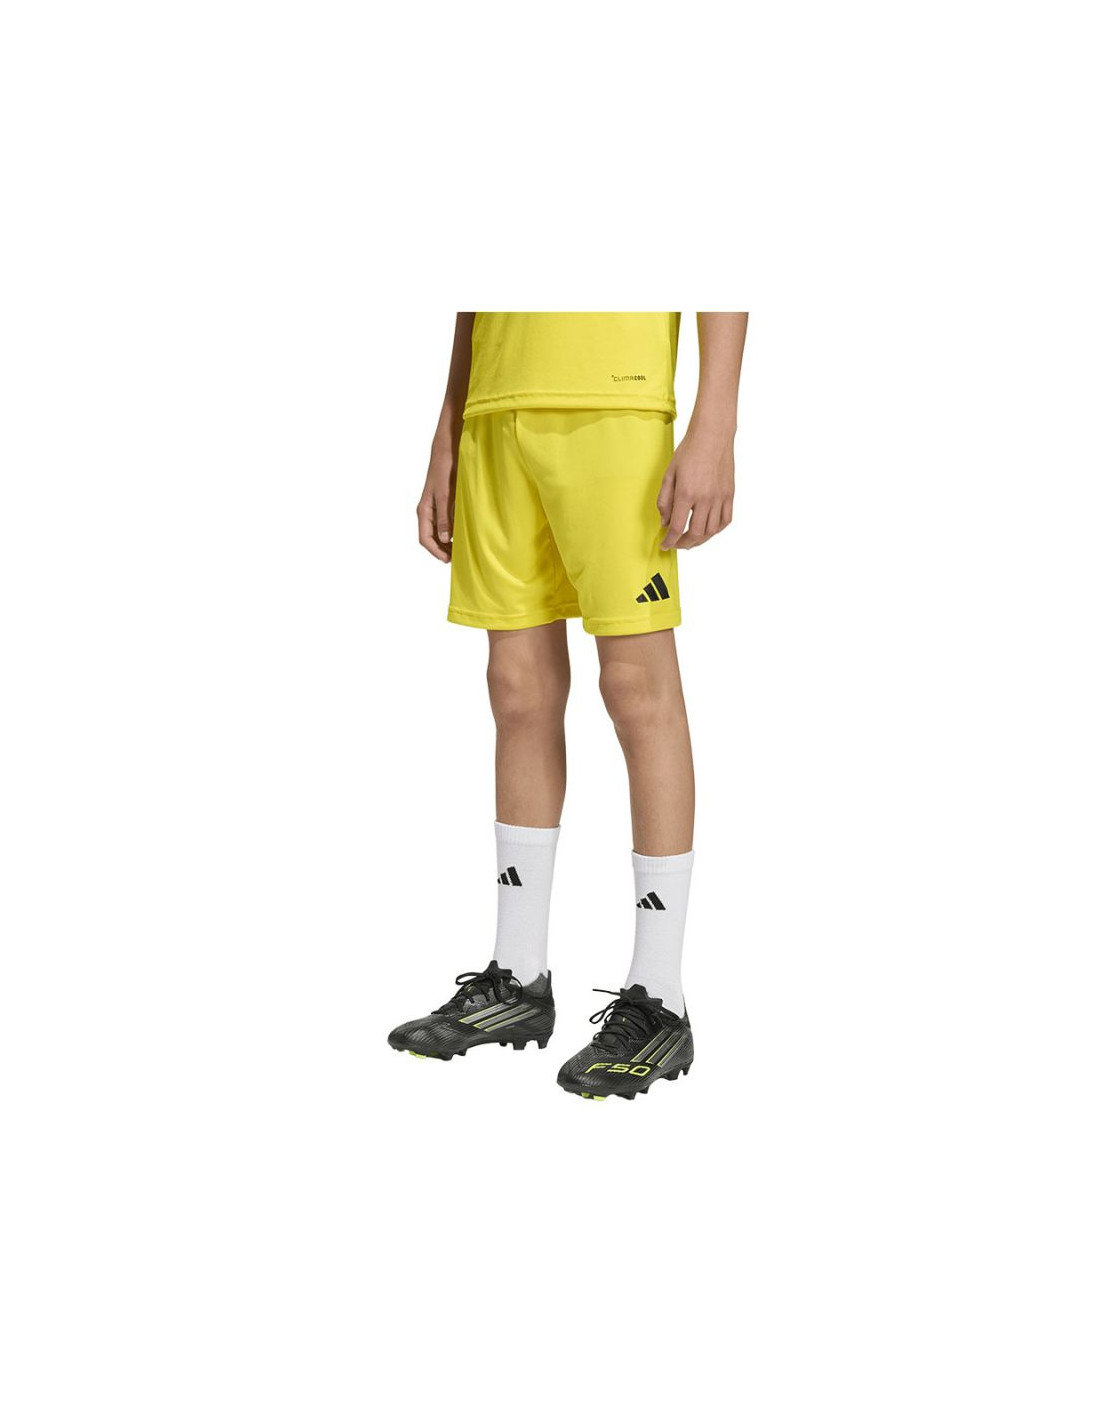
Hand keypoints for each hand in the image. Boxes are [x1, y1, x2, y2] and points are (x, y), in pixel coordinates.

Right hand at [417, 446, 456, 562]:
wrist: (447, 450)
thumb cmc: (444, 469)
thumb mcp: (445, 494)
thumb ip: (445, 516)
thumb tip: (445, 538)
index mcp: (424, 511)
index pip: (425, 539)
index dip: (436, 551)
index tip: (449, 560)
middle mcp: (428, 512)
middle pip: (431, 538)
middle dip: (442, 550)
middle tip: (458, 558)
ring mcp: (436, 508)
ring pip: (438, 532)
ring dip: (447, 542)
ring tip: (462, 549)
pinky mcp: (444, 504)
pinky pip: (446, 523)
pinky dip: (453, 531)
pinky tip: (463, 533)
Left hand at [657, 431, 734, 549]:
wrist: (713, 435)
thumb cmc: (689, 451)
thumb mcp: (669, 474)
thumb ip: (665, 500)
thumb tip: (665, 522)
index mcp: (686, 493)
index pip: (677, 527)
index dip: (670, 541)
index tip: (665, 545)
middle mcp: (705, 498)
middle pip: (696, 533)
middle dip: (684, 544)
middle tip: (676, 543)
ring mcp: (720, 497)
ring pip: (712, 530)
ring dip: (700, 540)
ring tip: (691, 540)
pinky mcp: (730, 494)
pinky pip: (726, 520)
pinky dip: (716, 530)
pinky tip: (708, 530)